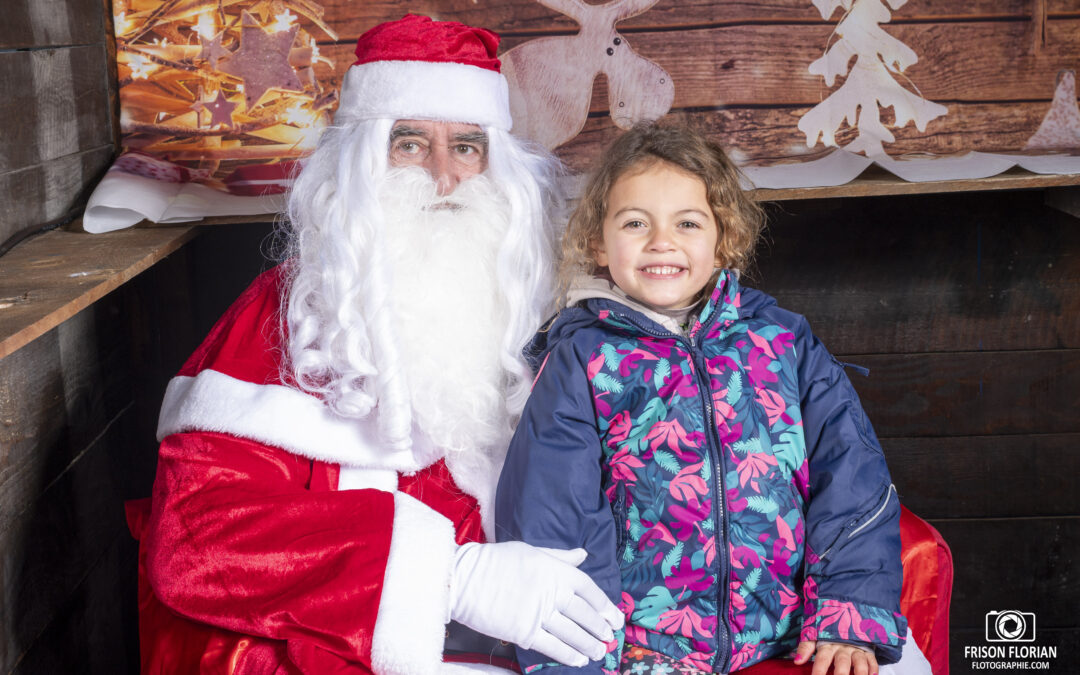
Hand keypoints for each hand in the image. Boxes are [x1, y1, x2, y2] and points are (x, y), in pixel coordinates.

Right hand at [449, 542, 623, 666]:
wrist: (465, 578)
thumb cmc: (497, 561)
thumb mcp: (532, 551)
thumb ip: (560, 557)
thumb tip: (583, 555)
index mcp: (556, 570)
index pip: (589, 590)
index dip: (604, 606)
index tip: (614, 617)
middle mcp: (552, 592)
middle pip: (584, 614)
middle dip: (599, 628)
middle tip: (609, 638)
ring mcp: (539, 614)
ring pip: (572, 633)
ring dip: (588, 645)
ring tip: (599, 652)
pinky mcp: (525, 632)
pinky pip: (553, 647)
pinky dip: (568, 654)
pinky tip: (579, 660)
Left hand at [794, 640, 878, 674]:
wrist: (845, 618)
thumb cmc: (827, 633)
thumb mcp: (814, 637)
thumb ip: (805, 648)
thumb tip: (797, 661)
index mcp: (827, 645)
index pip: (822, 659)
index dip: (819, 670)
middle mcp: (842, 648)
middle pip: (842, 663)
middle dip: (841, 674)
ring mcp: (856, 650)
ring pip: (859, 662)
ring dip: (859, 673)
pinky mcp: (867, 652)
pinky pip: (872, 661)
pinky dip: (873, 668)